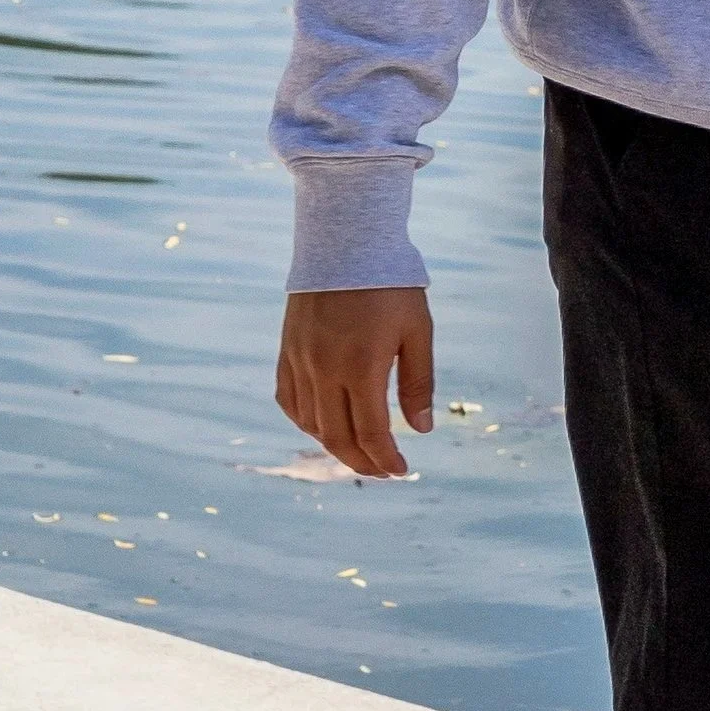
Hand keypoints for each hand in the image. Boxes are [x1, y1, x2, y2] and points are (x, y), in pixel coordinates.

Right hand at [276, 288, 435, 479]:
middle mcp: (325, 369)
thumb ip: (418, 383)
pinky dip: (306, 421)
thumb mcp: (417, 331)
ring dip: (334, 445)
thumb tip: (421, 429)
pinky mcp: (287, 349)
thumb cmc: (390, 283)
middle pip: (337, 437)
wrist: (345, 240)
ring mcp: (301, 360)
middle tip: (382, 471)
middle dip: (362, 462)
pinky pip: (289, 399)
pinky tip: (324, 425)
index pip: (371, 433)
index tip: (402, 470)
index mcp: (361, 366)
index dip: (386, 459)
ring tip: (358, 452)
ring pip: (310, 423)